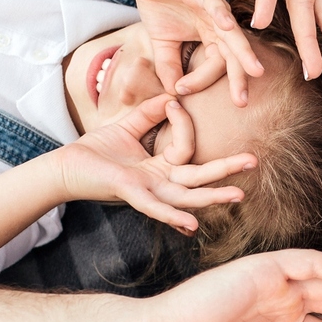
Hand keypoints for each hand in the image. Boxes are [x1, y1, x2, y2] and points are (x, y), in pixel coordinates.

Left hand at [53, 94, 254, 233]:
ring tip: (238, 196)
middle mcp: (160, 182)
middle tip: (254, 161)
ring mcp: (148, 191)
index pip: (187, 147)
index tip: (174, 102)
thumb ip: (150, 113)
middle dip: (227, 171)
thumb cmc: (97, 151)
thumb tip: (171, 96)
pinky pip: (155, 207)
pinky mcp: (131, 195)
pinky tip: (190, 224)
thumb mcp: (129, 127)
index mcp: (162, 167)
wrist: (67, 166)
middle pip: (200, 178)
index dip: (184, 122)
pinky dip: (172, 216)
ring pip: (186, 196)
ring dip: (212, 197)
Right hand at [126, 0, 262, 104]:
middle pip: (233, 55)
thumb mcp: (163, 43)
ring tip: (255, 71)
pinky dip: (221, 15)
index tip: (181, 90)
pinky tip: (228, 27)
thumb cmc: (159, 4)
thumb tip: (173, 92)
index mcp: (211, 38)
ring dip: (243, 52)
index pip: (214, 66)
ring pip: (232, 33)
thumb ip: (169, 66)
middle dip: (240, 78)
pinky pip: (214, 4)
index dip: (198, 81)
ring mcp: (213, 8)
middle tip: (243, 102)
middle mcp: (218, 24)